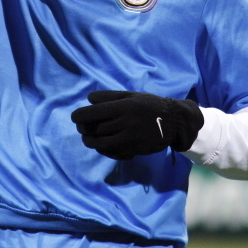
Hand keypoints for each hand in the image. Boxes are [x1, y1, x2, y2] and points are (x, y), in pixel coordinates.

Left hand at [71, 91, 203, 159]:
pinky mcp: (133, 149)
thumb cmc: (149, 105)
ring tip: (87, 137)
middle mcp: (124, 123)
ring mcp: (129, 138)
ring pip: (100, 143)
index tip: (75, 117)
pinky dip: (102, 149)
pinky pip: (112, 152)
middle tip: (81, 126)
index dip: (79, 116)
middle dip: (83, 128)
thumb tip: (89, 99)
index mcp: (123, 107)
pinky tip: (101, 145)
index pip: (93, 113)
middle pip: (95, 129)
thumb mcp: (131, 95)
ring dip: (89, 141)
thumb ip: (110, 96)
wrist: (173, 122)